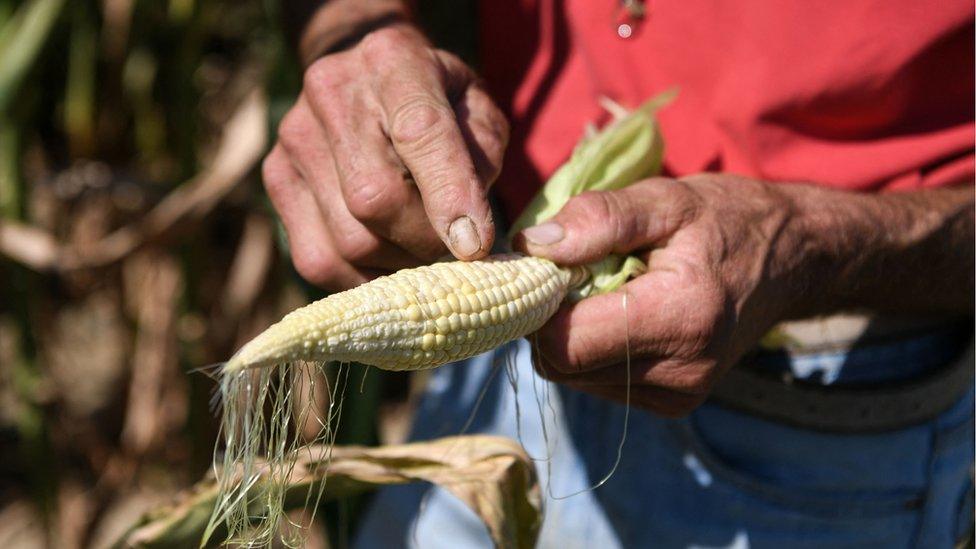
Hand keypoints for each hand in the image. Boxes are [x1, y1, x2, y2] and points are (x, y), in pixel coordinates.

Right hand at [263, 25, 506, 290]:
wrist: (365, 74)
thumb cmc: (436, 99)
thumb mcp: (475, 108)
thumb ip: (481, 159)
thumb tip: (465, 236)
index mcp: (396, 61)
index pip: (421, 132)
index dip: (449, 195)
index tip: (473, 246)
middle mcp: (333, 93)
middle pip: (375, 200)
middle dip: (424, 242)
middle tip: (452, 250)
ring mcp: (295, 137)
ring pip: (348, 241)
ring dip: (397, 265)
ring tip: (419, 250)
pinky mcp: (275, 177)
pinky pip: (317, 259)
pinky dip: (361, 278)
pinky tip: (386, 263)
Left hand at [514, 175, 797, 415]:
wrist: (795, 260)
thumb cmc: (729, 220)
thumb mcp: (667, 200)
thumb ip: (599, 219)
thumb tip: (532, 246)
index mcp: (680, 318)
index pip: (564, 342)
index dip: (537, 303)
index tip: (544, 265)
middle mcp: (681, 371)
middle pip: (562, 364)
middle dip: (550, 318)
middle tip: (572, 272)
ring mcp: (678, 396)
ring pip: (574, 376)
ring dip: (570, 334)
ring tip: (605, 290)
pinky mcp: (673, 404)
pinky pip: (598, 381)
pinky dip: (592, 348)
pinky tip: (620, 314)